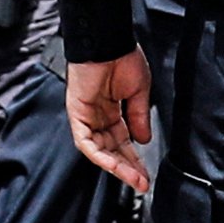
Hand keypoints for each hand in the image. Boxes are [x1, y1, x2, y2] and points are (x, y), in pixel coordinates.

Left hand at [67, 50, 152, 192]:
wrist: (109, 40)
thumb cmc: (123, 56)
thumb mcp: (140, 91)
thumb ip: (140, 117)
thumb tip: (143, 140)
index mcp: (114, 110)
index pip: (124, 141)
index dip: (135, 158)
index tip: (147, 173)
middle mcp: (99, 116)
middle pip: (112, 150)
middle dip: (128, 167)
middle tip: (141, 182)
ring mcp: (87, 116)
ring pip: (99, 150)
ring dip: (116, 166)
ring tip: (133, 178)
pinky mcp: (77, 114)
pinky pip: (86, 141)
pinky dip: (99, 154)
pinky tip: (113, 164)